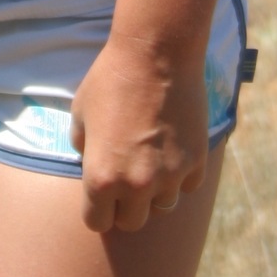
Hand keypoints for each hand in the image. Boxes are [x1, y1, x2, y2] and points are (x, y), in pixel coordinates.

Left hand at [70, 32, 207, 232]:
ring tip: (151, 158)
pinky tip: (172, 147)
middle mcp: (136, 186)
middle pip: (132, 222)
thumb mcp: (80, 112)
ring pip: (163, 206)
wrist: (155, 53)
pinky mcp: (196, 163)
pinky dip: (180, 174)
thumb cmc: (111, 78)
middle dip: (127, 204)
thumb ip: (84, 147)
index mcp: (101, 178)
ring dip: (156, 190)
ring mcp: (169, 177)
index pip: (97, 223)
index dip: (97, 209)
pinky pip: (187, 185)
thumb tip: (91, 162)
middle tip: (126, 175)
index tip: (101, 194)